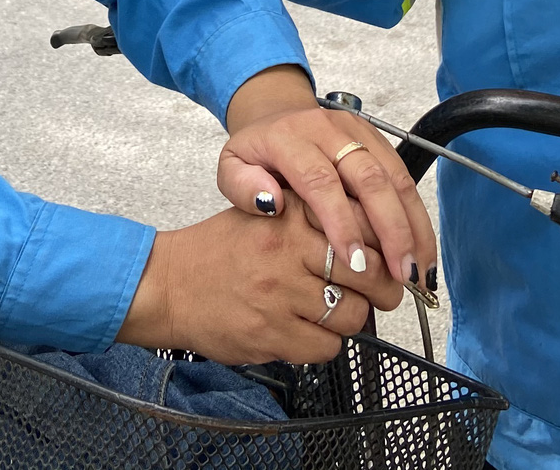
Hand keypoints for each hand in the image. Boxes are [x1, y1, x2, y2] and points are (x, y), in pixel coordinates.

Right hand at [118, 202, 370, 364]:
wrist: (168, 286)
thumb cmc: (219, 252)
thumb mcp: (267, 215)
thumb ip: (314, 219)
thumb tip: (374, 240)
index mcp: (289, 213)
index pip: (363, 224)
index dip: (386, 245)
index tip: (391, 255)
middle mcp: (286, 248)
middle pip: (369, 272)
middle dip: (385, 288)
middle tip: (385, 293)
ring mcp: (279, 293)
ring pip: (352, 315)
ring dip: (351, 319)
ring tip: (333, 312)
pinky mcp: (271, 333)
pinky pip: (326, 347)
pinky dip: (324, 344)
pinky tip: (307, 331)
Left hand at [218, 67, 434, 294]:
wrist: (276, 114)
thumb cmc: (257, 152)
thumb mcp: (230, 166)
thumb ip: (241, 186)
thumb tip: (271, 203)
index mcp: (290, 137)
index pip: (321, 180)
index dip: (341, 222)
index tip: (354, 263)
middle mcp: (329, 129)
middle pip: (370, 177)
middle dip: (390, 229)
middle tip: (400, 274)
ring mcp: (359, 131)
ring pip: (396, 176)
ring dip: (412, 225)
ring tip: (418, 270)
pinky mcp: (379, 138)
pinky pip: (405, 175)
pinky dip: (417, 216)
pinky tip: (422, 251)